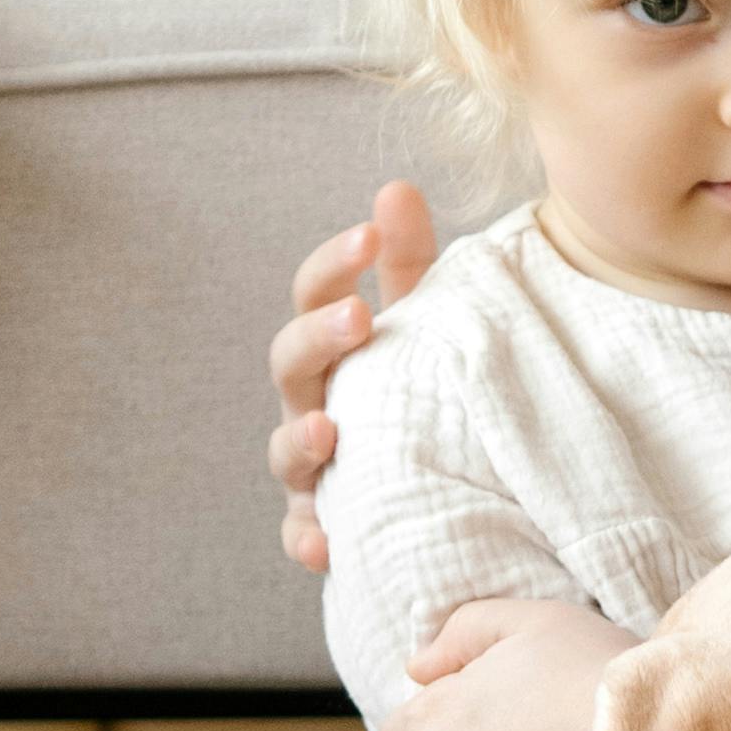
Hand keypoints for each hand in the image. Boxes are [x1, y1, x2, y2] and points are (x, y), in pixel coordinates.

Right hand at [270, 183, 438, 572]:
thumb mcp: (426, 321)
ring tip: (328, 433)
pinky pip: (301, 537)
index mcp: (333, 344)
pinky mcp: (323, 526)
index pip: (315, 294)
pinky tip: (326, 545)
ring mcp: (311, 466)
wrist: (444, 481)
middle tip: (359, 318)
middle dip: (319, 339)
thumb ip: (409, 261)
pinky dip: (307, 540)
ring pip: (286, 453)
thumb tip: (395, 185)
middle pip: (291, 363)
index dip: (333, 265)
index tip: (368, 237)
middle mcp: (311, 400)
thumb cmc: (422, 384)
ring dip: (301, 440)